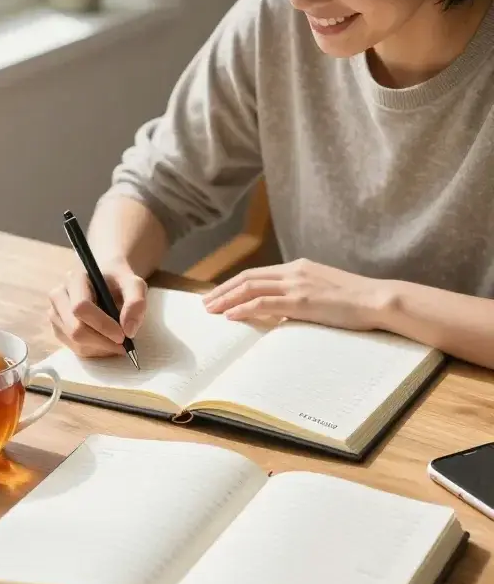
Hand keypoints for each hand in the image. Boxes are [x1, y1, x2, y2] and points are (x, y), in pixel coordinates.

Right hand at [49, 260, 146, 357]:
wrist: (108, 280)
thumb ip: (136, 303)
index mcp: (75, 279)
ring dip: (100, 348)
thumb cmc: (120, 282)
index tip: (123, 336)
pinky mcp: (58, 328)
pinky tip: (107, 342)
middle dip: (102, 342)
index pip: (81, 308)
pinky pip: (74, 348)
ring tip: (117, 342)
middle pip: (75, 329)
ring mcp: (55, 313)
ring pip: (74, 342)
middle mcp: (59, 295)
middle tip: (124, 345)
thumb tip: (128, 330)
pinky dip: (95, 351)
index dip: (102, 325)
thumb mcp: (135, 285)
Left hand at [203, 259, 384, 330]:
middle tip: (205, 303)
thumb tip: (284, 309)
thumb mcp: (323, 291)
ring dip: (227, 299)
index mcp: (298, 267)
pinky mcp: (302, 300)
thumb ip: (302, 295)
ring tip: (211, 310)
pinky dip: (244, 308)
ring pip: (251, 288)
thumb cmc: (355, 301)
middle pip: (248, 278)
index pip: (257, 273)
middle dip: (223, 290)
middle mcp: (294, 271)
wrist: (377, 299)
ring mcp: (297, 284)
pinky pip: (264, 302)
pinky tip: (231, 316)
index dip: (233, 284)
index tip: (218, 295)